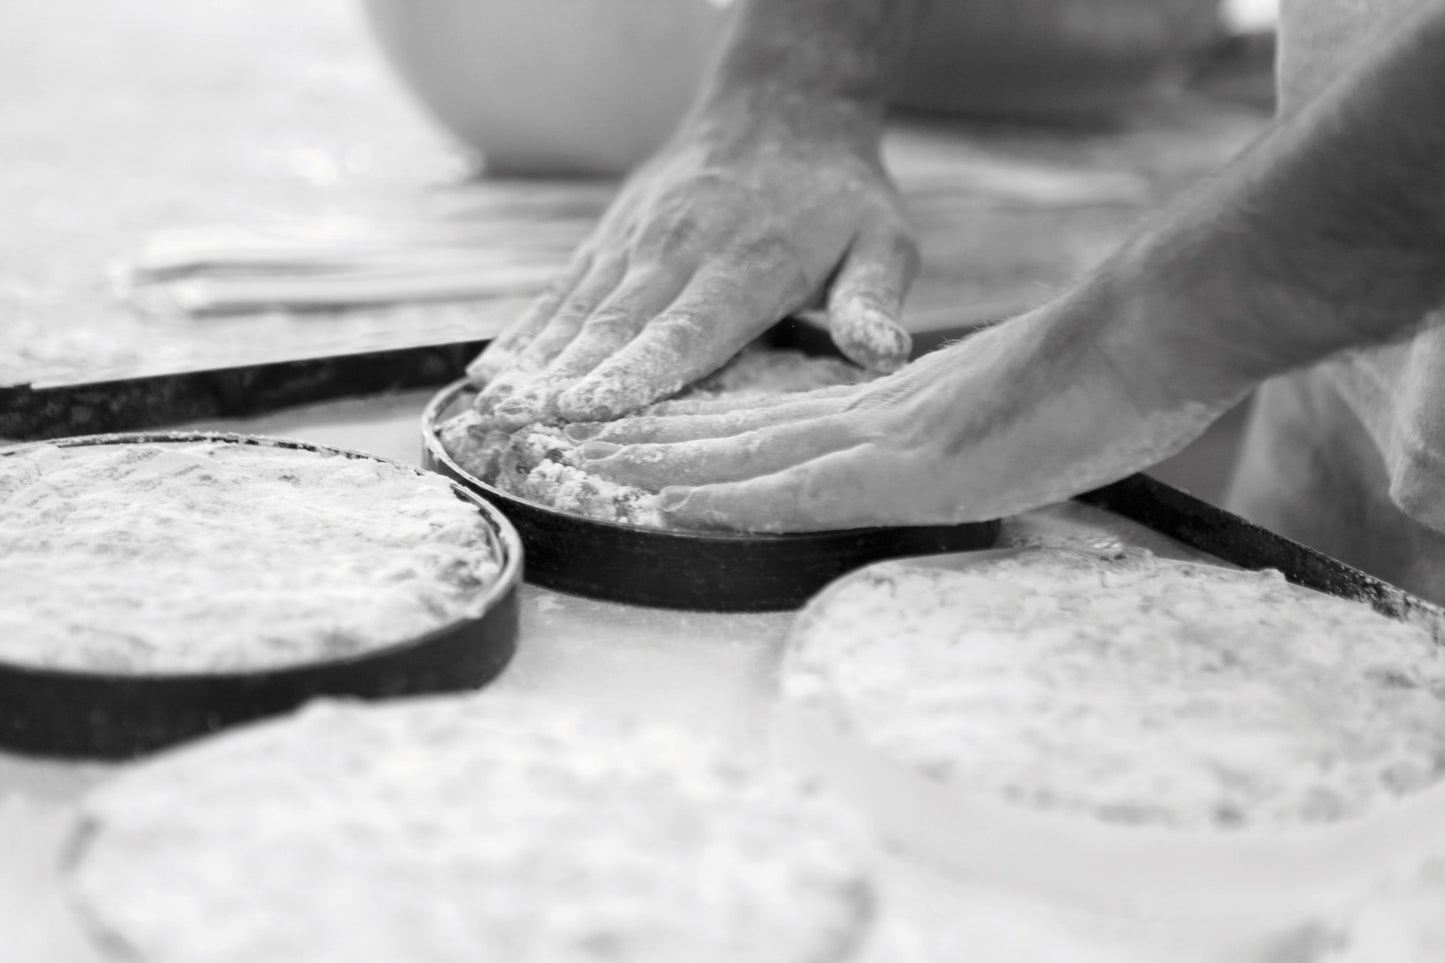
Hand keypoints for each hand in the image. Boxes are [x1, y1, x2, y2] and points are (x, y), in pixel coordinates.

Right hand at [466, 125, 917, 428]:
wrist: (783, 109)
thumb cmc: (838, 195)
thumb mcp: (882, 242)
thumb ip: (872, 300)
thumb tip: (881, 354)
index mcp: (749, 267)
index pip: (686, 329)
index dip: (636, 371)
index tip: (589, 407)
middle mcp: (682, 251)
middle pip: (617, 326)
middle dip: (566, 379)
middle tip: (521, 427)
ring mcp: (639, 240)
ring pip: (580, 309)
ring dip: (534, 360)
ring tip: (493, 407)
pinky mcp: (613, 236)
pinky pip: (564, 288)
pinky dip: (527, 330)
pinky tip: (492, 369)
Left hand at [564, 280, 1248, 531]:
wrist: (1145, 340)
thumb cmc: (1099, 382)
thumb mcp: (1013, 418)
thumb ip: (963, 441)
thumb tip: (945, 468)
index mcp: (892, 408)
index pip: (778, 421)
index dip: (707, 431)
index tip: (647, 440)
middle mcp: (871, 416)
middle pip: (744, 430)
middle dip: (661, 440)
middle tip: (586, 445)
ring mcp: (884, 440)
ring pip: (748, 452)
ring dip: (665, 462)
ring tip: (593, 466)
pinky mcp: (907, 470)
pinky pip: (798, 487)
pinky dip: (728, 496)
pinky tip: (671, 503)